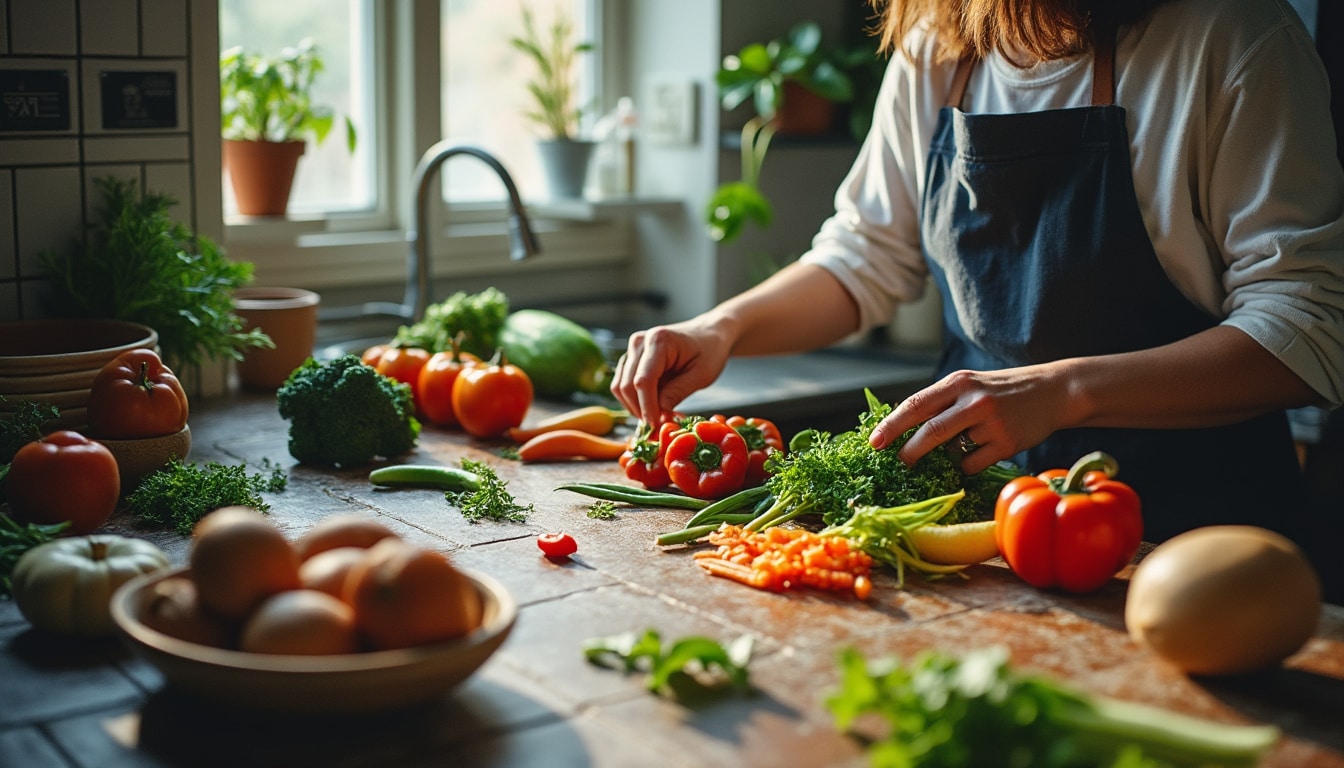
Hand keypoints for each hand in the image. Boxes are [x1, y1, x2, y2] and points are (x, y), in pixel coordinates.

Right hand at [611, 320, 731, 424]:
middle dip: (640, 410)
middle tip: (659, 426)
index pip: (643, 381)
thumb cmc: (709, 351)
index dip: (647, 407)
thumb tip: (658, 416)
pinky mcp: (631, 358)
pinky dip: (634, 400)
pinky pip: (623, 384)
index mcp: (659, 341)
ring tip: (658, 416)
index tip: (655, 426)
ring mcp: (633, 349)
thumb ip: (677, 393)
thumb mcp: (702, 374)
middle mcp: (640, 342)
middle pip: (626, 385)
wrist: (708, 334)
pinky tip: (653, 405)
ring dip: (635, 406)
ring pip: (620, 387)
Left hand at [868, 366, 1070, 473]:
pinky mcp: (1007, 444)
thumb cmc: (1002, 390)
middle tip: (899, 462)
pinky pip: (971, 464)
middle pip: (930, 432)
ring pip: (952, 451)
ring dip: (949, 454)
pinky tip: (982, 450)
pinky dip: (967, 464)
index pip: (915, 405)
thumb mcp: (969, 384)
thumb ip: (940, 401)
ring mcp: (991, 423)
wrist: (1054, 391)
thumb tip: (901, 429)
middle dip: (909, 451)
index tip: (874, 444)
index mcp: (958, 382)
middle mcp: (973, 400)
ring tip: (965, 441)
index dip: (891, 426)